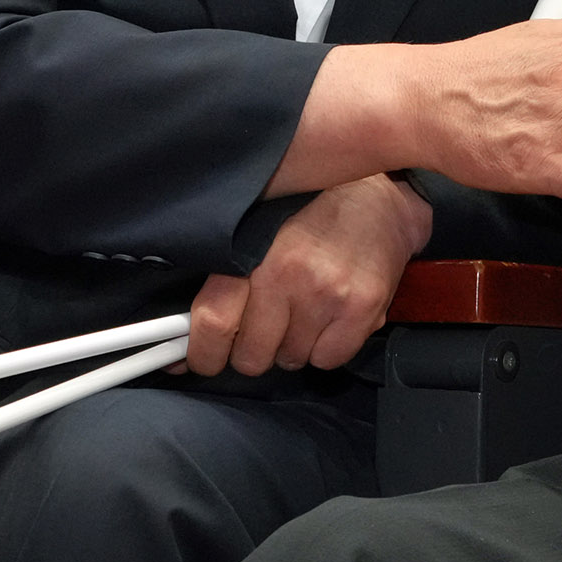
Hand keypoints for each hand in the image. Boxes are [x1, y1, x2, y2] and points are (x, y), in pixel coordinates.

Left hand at [185, 172, 432, 376]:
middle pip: (251, 355)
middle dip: (254, 350)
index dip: (203, 352)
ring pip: (290, 360)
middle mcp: (288, 273)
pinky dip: (326, 349)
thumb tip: (179, 342)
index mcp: (253, 251)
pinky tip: (331, 318)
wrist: (382, 200)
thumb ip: (222, 282)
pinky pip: (327, 361)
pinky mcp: (363, 309)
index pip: (212, 321)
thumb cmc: (312, 216)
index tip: (203, 358)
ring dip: (293, 346)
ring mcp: (327, 293)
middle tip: (267, 326)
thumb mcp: (258, 233)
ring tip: (306, 310)